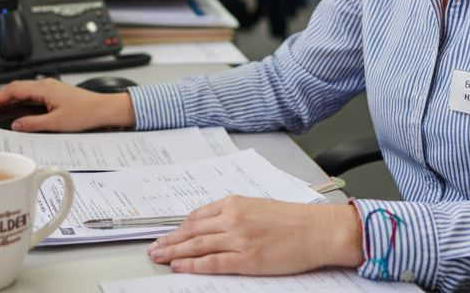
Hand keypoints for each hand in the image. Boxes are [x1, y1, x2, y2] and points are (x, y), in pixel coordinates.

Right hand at [0, 78, 135, 131]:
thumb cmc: (85, 113)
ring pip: (24, 89)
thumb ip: (33, 123)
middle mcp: (47, 84)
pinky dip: (21, 99)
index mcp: (44, 88)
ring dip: (10, 97)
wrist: (104, 109)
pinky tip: (18, 107)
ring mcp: (51, 87)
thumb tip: (16, 124)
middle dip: (0, 97)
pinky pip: (32, 93)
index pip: (14, 90)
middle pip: (17, 87)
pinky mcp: (55, 93)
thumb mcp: (56, 123)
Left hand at [146, 197, 362, 275]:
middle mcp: (232, 218)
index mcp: (234, 203)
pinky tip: (180, 266)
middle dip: (169, 240)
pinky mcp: (247, 259)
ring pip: (196, 246)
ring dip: (174, 252)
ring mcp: (238, 239)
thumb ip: (234, 213)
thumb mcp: (258, 207)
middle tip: (153, 248)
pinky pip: (212, 263)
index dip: (178, 228)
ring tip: (159, 258)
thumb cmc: (293, 220)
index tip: (167, 234)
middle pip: (191, 231)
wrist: (317, 230)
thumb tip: (212, 225)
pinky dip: (192, 265)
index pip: (197, 216)